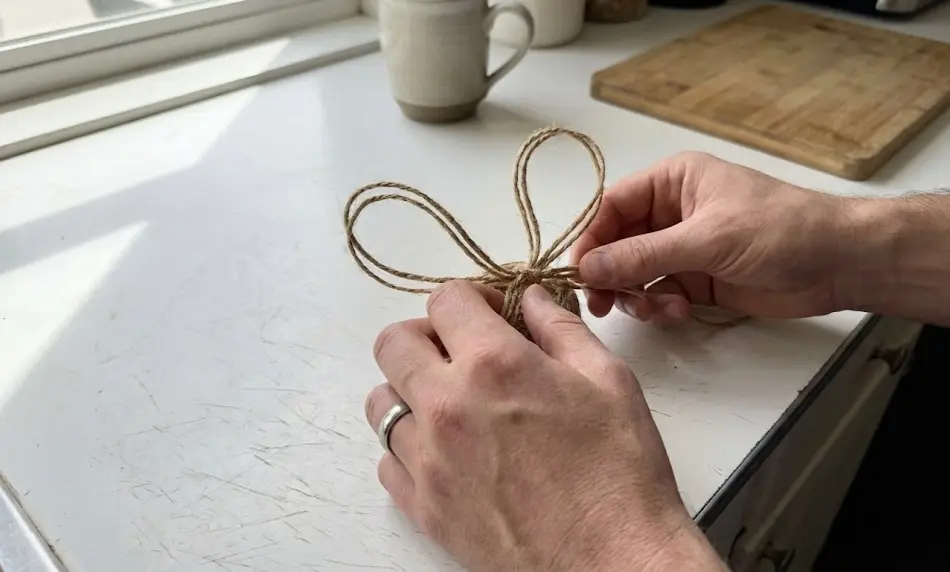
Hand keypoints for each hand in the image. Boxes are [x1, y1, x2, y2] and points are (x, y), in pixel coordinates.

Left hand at [365, 281, 723, 570]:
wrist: (614, 562)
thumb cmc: (619, 474)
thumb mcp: (608, 380)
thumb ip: (560, 329)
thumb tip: (532, 298)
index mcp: (494, 365)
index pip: (445, 299)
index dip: (470, 298)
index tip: (490, 314)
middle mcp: (448, 406)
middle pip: (394, 344)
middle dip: (426, 336)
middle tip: (461, 352)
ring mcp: (429, 461)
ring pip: (380, 403)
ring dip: (409, 391)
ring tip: (450, 404)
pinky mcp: (424, 508)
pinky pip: (388, 461)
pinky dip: (409, 449)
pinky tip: (448, 452)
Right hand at [571, 152, 860, 323]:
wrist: (837, 263)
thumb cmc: (777, 230)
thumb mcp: (706, 239)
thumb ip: (643, 255)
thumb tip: (587, 268)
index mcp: (672, 182)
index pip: (612, 207)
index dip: (591, 238)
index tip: (579, 273)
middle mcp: (670, 213)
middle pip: (617, 243)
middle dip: (610, 274)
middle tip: (602, 306)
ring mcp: (682, 248)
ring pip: (634, 273)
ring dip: (637, 295)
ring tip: (658, 309)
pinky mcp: (695, 281)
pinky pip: (658, 294)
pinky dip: (659, 307)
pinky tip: (678, 313)